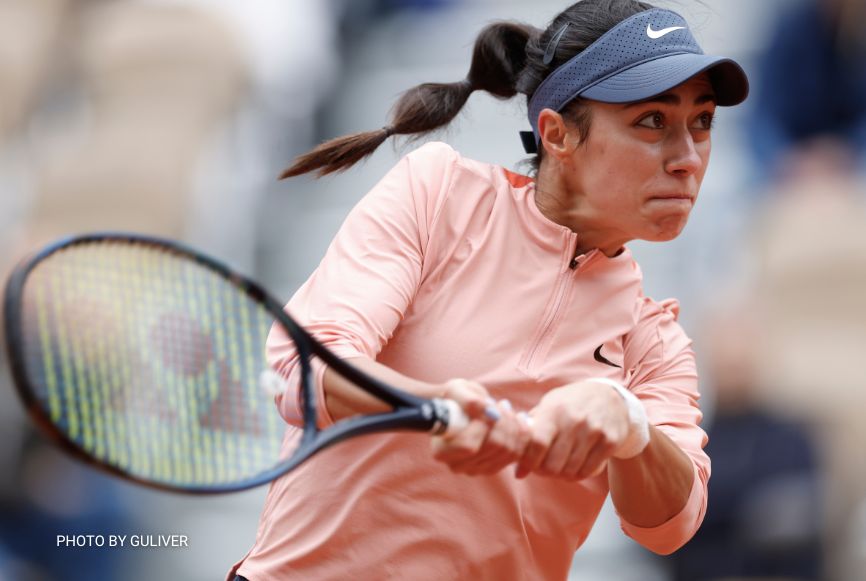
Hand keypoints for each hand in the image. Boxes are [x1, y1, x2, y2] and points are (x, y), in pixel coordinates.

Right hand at [430, 379, 530, 475]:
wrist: (461, 409)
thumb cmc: (455, 398)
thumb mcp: (456, 390)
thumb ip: (469, 400)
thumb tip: (490, 410)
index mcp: (441, 451)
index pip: (469, 446)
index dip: (483, 425)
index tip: (487, 406)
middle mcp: (457, 466)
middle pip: (493, 447)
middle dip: (504, 421)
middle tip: (503, 403)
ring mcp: (475, 470)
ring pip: (508, 451)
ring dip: (514, 426)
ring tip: (508, 408)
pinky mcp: (492, 468)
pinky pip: (516, 455)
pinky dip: (521, 435)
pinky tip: (517, 419)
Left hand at [515, 380, 630, 480]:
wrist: (610, 396)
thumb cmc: (570, 404)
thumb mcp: (548, 407)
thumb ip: (530, 436)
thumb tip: (517, 472)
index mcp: (555, 409)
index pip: (537, 443)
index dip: (529, 461)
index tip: (527, 464)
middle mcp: (575, 420)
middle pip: (553, 464)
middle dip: (543, 471)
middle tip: (543, 468)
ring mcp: (594, 431)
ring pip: (570, 471)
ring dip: (561, 475)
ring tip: (559, 467)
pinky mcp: (610, 441)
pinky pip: (588, 471)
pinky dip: (578, 475)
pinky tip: (575, 467)